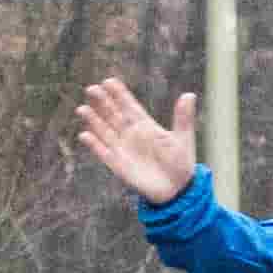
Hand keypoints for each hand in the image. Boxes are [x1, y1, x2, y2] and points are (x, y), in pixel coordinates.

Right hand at [72, 78, 200, 203]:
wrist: (177, 190)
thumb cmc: (181, 163)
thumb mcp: (183, 138)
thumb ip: (183, 117)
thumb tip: (190, 94)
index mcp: (145, 125)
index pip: (129, 106)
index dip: (119, 94)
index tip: (109, 81)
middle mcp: (131, 134)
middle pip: (113, 114)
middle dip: (102, 102)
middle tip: (91, 89)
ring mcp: (123, 149)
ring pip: (104, 131)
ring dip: (93, 120)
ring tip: (82, 109)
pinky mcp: (119, 165)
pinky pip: (103, 153)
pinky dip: (94, 145)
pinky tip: (85, 135)